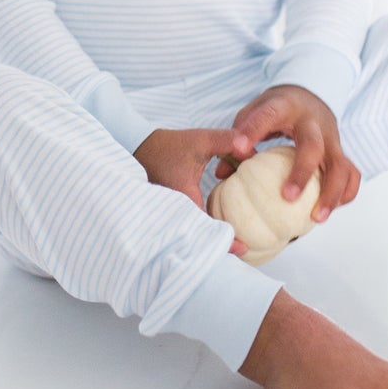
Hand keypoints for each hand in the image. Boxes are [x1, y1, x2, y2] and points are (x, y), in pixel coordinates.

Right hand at [133, 127, 251, 256]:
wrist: (139, 146)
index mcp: (184, 198)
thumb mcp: (199, 140)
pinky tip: (219, 223)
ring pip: (196, 232)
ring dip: (213, 237)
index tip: (244, 248)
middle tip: (246, 249)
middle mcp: (175, 211)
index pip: (207, 228)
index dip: (226, 241)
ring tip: (237, 241)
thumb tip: (248, 148)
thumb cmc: (168, 145)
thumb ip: (225, 141)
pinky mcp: (172, 210)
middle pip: (202, 238)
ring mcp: (172, 213)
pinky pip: (191, 224)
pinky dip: (205, 227)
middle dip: (223, 245)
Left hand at [212, 84, 359, 222]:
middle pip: (313, 145)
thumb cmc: (277, 109)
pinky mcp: (341, 151)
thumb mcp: (253, 112)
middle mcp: (312, 123)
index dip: (253, 131)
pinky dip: (346, 193)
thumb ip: (239, 137)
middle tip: (288, 197)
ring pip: (341, 165)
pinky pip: (352, 174)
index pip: (268, 115)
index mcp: (284, 107)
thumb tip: (223, 175)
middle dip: (302, 172)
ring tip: (316, 218)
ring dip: (331, 193)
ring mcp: (331, 137)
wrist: (310, 93)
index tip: (239, 148)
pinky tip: (330, 210)